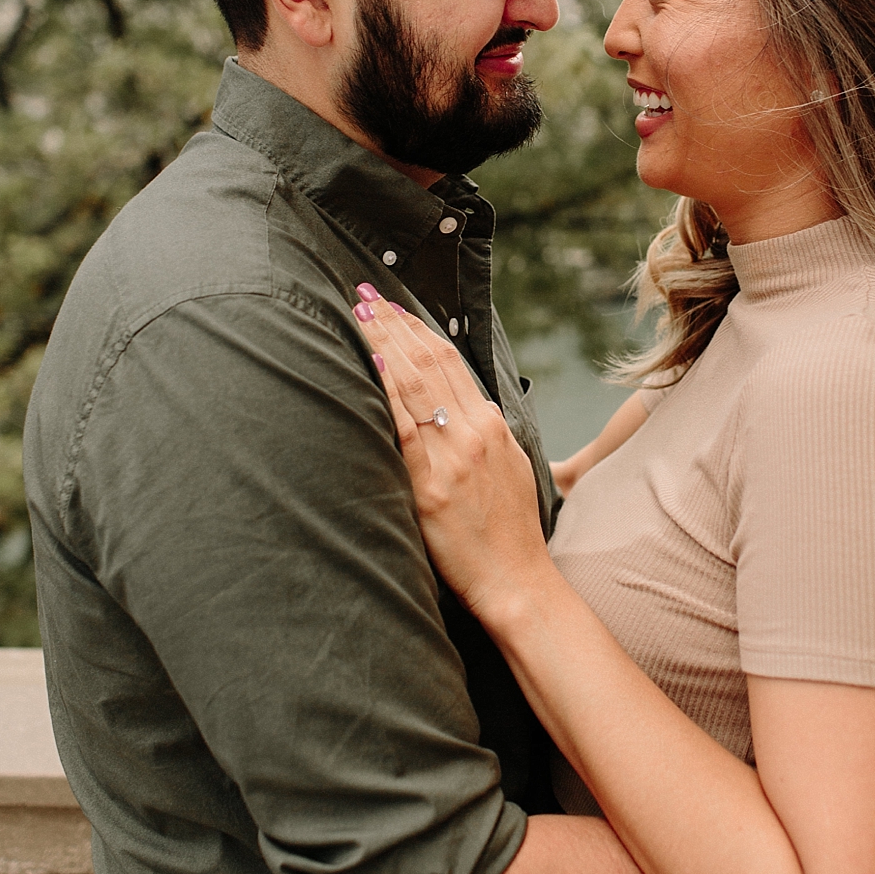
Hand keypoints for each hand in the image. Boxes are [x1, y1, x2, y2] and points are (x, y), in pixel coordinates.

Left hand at [354, 286, 548, 626]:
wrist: (517, 581)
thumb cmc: (507, 533)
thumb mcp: (506, 469)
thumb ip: (484, 435)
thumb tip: (465, 408)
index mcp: (490, 425)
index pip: (449, 362)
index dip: (416, 329)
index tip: (389, 304)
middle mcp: (473, 432)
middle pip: (429, 362)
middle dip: (393, 323)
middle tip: (362, 292)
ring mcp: (453, 457)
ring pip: (416, 385)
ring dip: (383, 343)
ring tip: (357, 312)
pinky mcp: (431, 488)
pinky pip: (405, 430)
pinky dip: (386, 392)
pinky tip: (369, 363)